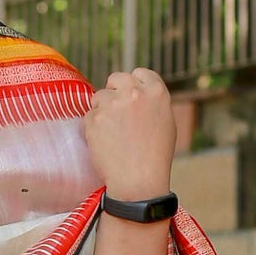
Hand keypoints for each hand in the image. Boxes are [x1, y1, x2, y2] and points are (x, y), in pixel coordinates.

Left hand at [81, 67, 176, 201]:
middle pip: (116, 78)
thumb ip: (151, 101)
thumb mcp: (165, 122)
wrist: (138, 181)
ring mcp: (112, 104)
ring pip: (99, 97)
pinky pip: (89, 115)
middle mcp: (134, 93)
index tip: (131, 96)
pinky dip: (94, 127)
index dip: (134, 84)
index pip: (140, 73)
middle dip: (114, 91)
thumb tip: (137, 90)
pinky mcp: (94, 117)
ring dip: (102, 110)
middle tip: (116, 111)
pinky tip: (105, 142)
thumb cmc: (155, 156)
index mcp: (156, 92)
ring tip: (114, 134)